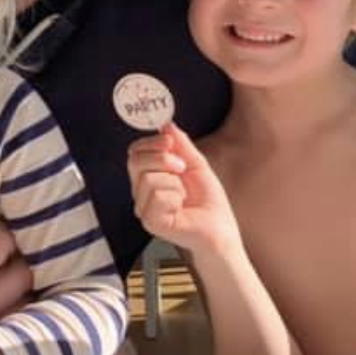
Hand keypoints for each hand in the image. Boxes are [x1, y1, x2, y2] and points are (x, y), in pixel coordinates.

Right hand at [0, 215, 31, 354]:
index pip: (5, 240)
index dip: (7, 223)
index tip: (10, 215)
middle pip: (24, 271)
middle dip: (25, 252)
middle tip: (23, 237)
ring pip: (22, 299)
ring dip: (23, 280)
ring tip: (20, 262)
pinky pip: (7, 320)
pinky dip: (13, 304)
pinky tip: (8, 292)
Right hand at [127, 124, 240, 256]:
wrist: (220, 229)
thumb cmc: (209, 203)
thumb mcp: (197, 164)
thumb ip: (181, 145)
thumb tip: (167, 125)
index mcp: (149, 177)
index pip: (135, 152)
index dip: (151, 143)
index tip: (170, 142)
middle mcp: (142, 192)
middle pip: (135, 161)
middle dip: (163, 158)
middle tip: (182, 169)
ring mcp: (144, 208)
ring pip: (149, 178)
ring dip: (176, 184)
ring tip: (184, 196)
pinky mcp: (150, 221)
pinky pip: (158, 196)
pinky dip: (176, 198)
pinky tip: (180, 208)